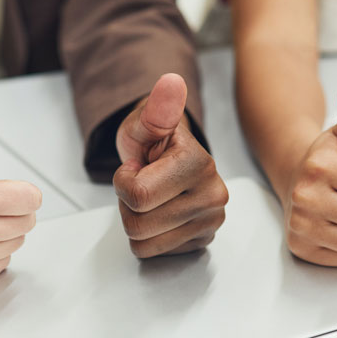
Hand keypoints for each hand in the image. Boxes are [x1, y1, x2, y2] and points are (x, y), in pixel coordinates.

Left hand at [113, 73, 227, 257]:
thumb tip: (171, 83)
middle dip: (128, 204)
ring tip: (149, 199)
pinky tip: (158, 213)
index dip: (123, 182)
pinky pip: (154, 253)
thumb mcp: (145, 122)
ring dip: (135, 221)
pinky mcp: (202, 241)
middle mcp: (213, 195)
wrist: (166, 160)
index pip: (138, 196)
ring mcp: (210, 221)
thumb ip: (156, 109)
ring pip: (143, 243)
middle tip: (141, 184)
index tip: (136, 167)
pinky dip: (148, 237)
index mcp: (199, 164)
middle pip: (138, 224)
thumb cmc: (152, 143)